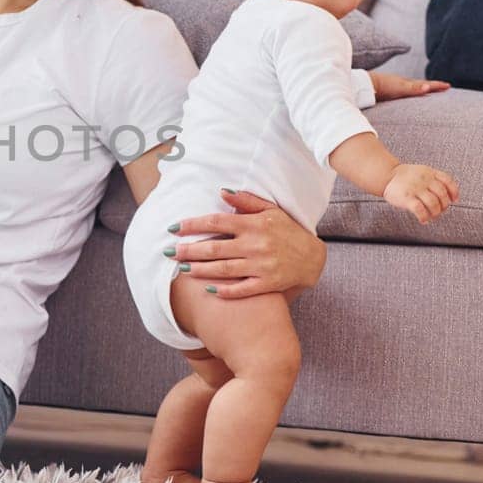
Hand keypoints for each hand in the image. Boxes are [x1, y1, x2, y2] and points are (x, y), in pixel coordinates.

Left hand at [166, 190, 325, 299]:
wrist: (313, 258)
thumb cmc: (288, 231)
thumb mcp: (271, 210)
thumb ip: (245, 201)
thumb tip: (221, 192)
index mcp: (254, 224)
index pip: (216, 222)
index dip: (192, 225)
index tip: (173, 228)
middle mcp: (255, 245)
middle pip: (214, 248)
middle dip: (189, 250)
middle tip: (169, 252)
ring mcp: (261, 266)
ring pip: (223, 269)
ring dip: (199, 269)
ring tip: (182, 268)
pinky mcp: (267, 284)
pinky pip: (242, 289)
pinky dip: (225, 290)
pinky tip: (208, 288)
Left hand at [368, 72, 449, 101]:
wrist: (364, 85)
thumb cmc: (382, 86)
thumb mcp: (400, 88)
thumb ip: (414, 88)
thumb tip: (428, 86)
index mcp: (408, 84)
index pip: (426, 84)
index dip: (437, 86)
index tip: (448, 86)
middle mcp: (403, 84)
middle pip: (421, 85)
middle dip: (432, 87)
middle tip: (443, 88)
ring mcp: (395, 87)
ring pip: (412, 88)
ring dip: (422, 89)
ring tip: (428, 92)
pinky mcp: (388, 92)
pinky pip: (404, 92)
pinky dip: (410, 93)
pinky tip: (407, 97)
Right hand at [383, 163, 458, 223]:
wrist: (387, 175)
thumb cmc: (407, 177)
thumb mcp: (423, 172)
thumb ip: (436, 180)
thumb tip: (451, 198)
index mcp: (430, 172)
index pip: (448, 181)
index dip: (453, 192)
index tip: (454, 200)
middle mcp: (424, 179)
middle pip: (442, 195)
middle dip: (444, 206)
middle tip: (440, 211)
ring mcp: (415, 188)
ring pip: (433, 203)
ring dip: (435, 213)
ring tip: (432, 216)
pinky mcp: (406, 197)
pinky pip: (420, 209)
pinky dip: (424, 217)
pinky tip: (424, 220)